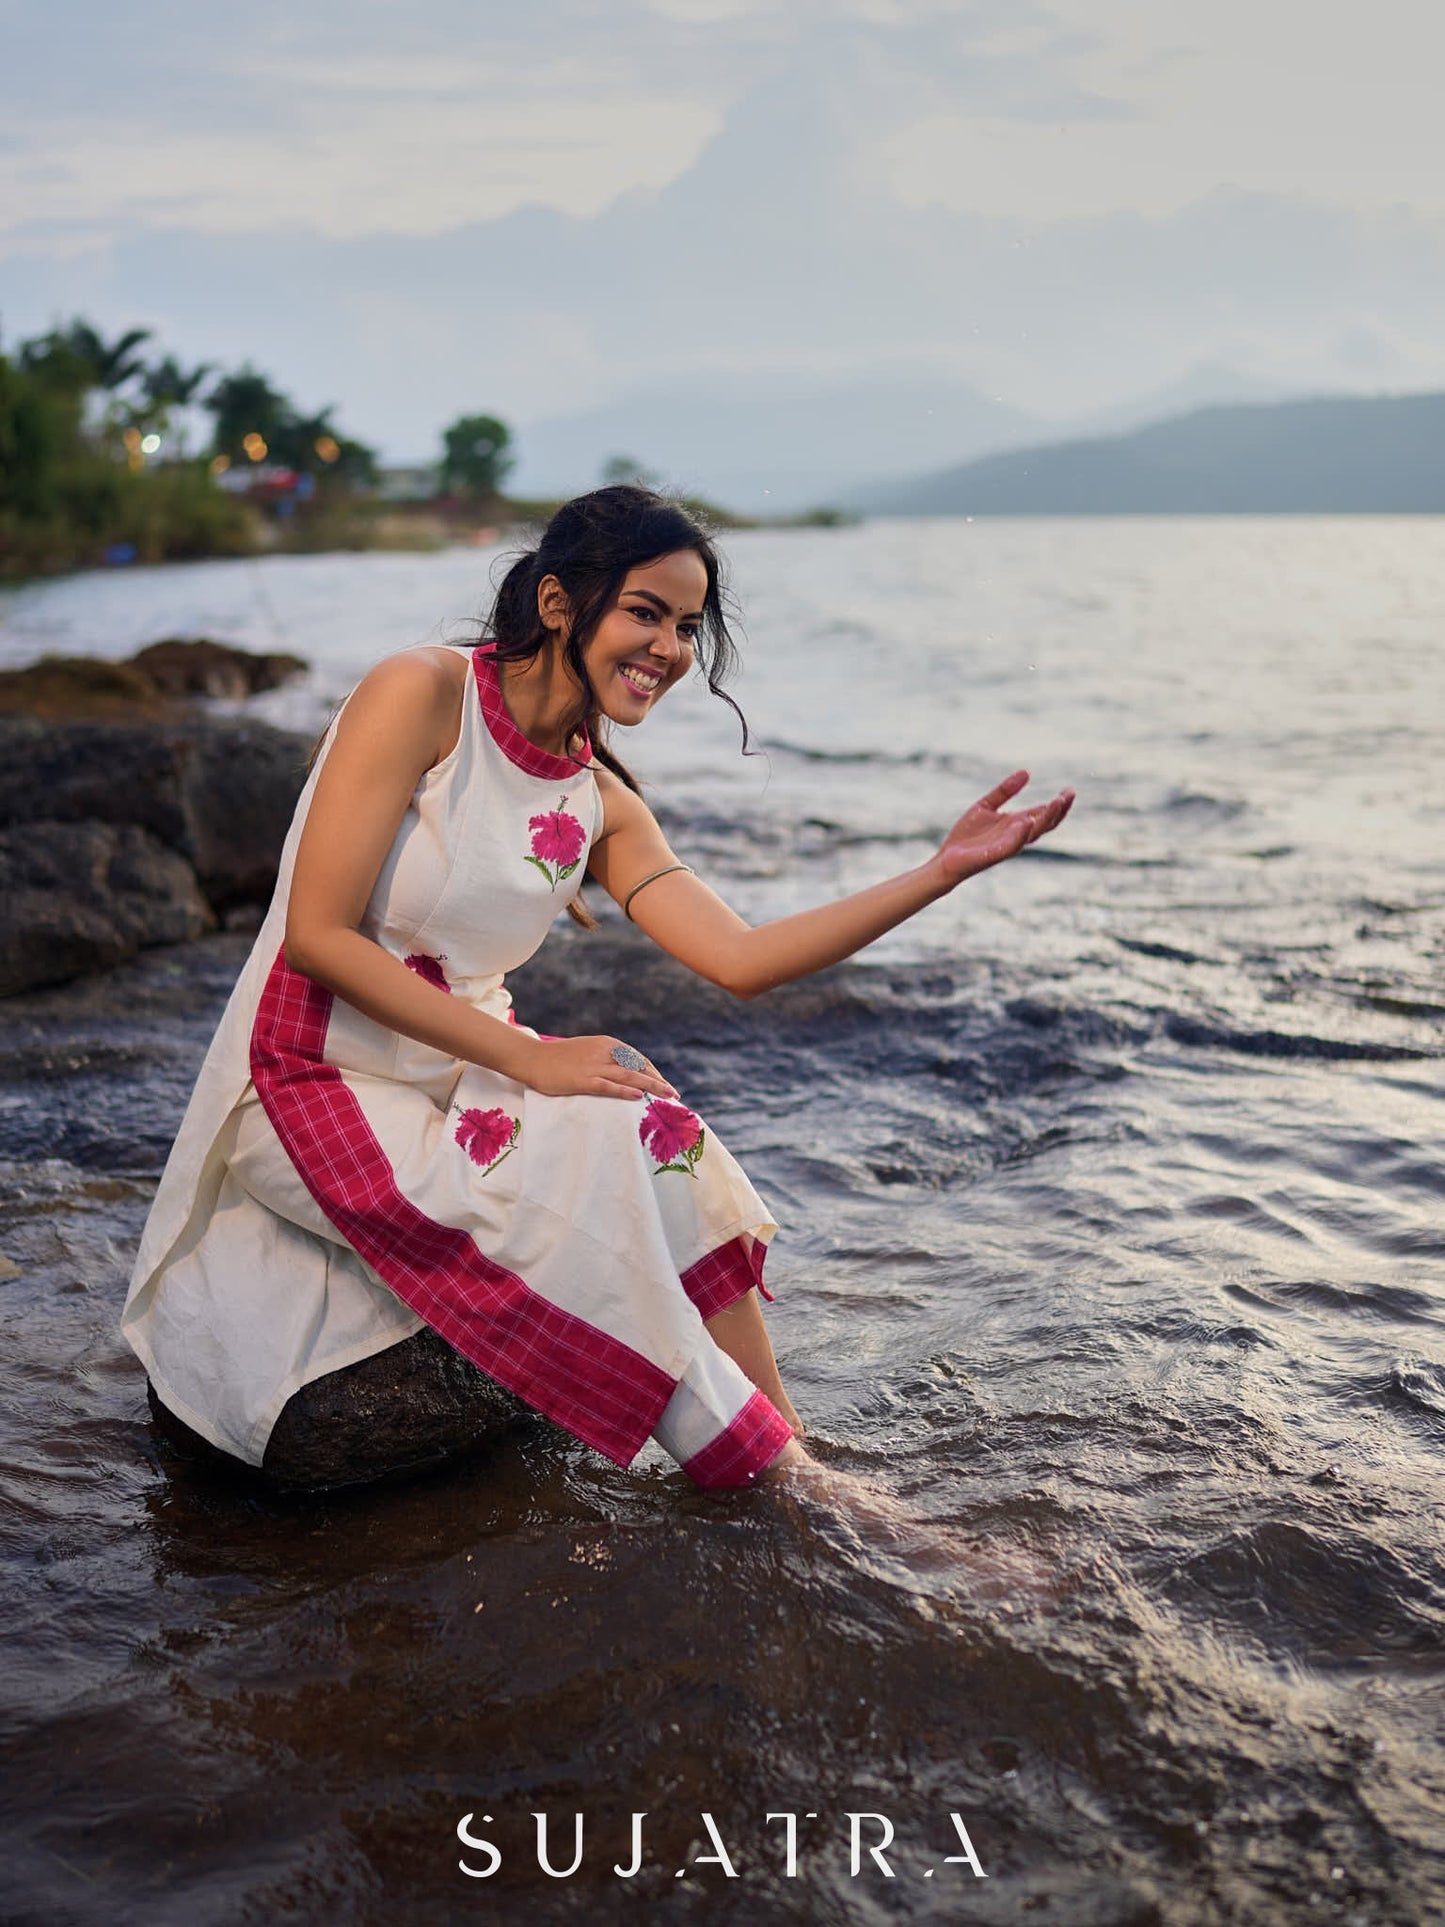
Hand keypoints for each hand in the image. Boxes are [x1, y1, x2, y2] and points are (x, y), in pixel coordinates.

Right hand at [521, 1034, 679, 1100]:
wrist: (532, 1058)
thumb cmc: (559, 1058)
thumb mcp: (588, 1051)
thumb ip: (606, 1059)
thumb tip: (625, 1073)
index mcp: (607, 1044)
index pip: (638, 1059)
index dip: (653, 1072)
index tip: (665, 1085)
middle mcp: (603, 1052)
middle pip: (638, 1067)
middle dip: (658, 1081)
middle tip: (674, 1095)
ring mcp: (593, 1065)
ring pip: (629, 1076)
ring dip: (651, 1086)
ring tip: (667, 1096)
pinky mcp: (582, 1079)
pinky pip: (608, 1085)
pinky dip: (624, 1090)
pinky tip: (638, 1096)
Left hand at [935, 770, 1073, 886]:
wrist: (947, 857)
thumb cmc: (967, 835)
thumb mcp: (986, 805)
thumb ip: (1005, 790)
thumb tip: (1027, 772)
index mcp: (1017, 824)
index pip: (1043, 814)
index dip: (1058, 804)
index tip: (1069, 791)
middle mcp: (1016, 835)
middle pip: (1045, 824)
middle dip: (1059, 810)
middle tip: (1069, 794)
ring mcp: (1007, 845)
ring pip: (1033, 833)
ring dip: (1046, 818)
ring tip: (1057, 802)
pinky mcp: (994, 854)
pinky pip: (1011, 844)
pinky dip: (1021, 833)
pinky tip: (1027, 820)